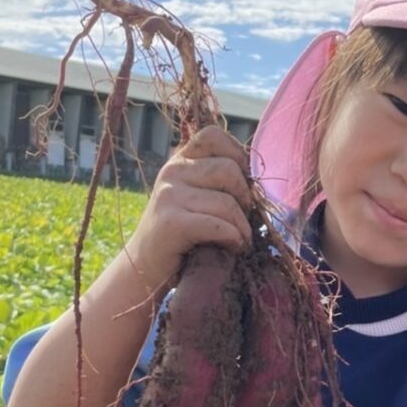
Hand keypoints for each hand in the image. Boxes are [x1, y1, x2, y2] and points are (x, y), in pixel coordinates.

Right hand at [124, 125, 252, 285]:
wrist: (145, 270)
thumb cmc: (183, 236)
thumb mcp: (198, 198)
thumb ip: (219, 181)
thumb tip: (261, 181)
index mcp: (180, 160)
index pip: (213, 136)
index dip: (237, 155)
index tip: (242, 185)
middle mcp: (172, 171)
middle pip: (229, 170)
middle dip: (245, 198)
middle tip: (242, 220)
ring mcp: (168, 195)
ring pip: (227, 202)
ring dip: (243, 227)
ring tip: (239, 240)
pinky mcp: (171, 222)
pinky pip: (218, 225)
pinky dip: (233, 238)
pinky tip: (231, 248)